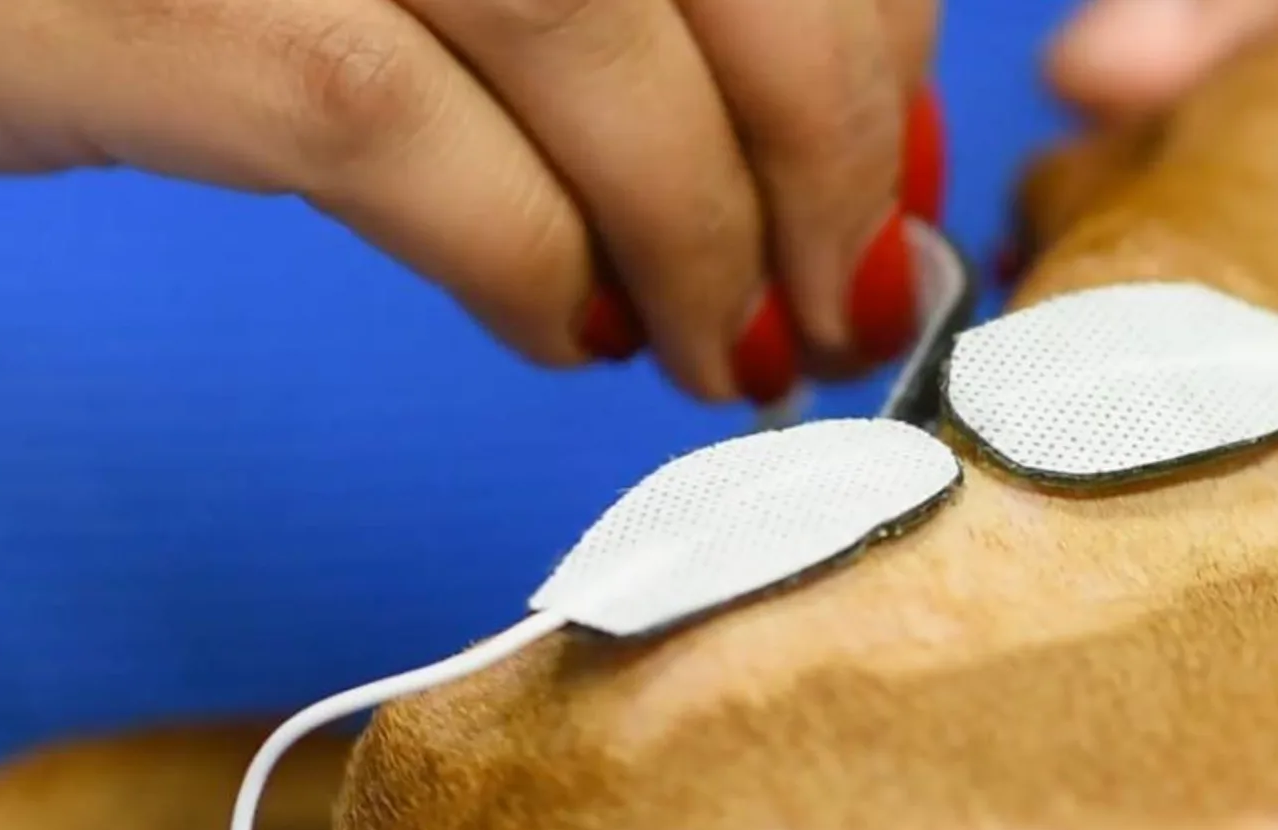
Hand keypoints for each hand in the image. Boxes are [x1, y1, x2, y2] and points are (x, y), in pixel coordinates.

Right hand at [0, 0, 941, 404]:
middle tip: (842, 301)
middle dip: (825, 140)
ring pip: (577, 13)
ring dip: (696, 222)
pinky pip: (375, 120)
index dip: (873, 30)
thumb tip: (882, 177)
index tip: (902, 180)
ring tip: (718, 347)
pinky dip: (515, 252)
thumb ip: (657, 22)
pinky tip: (562, 327)